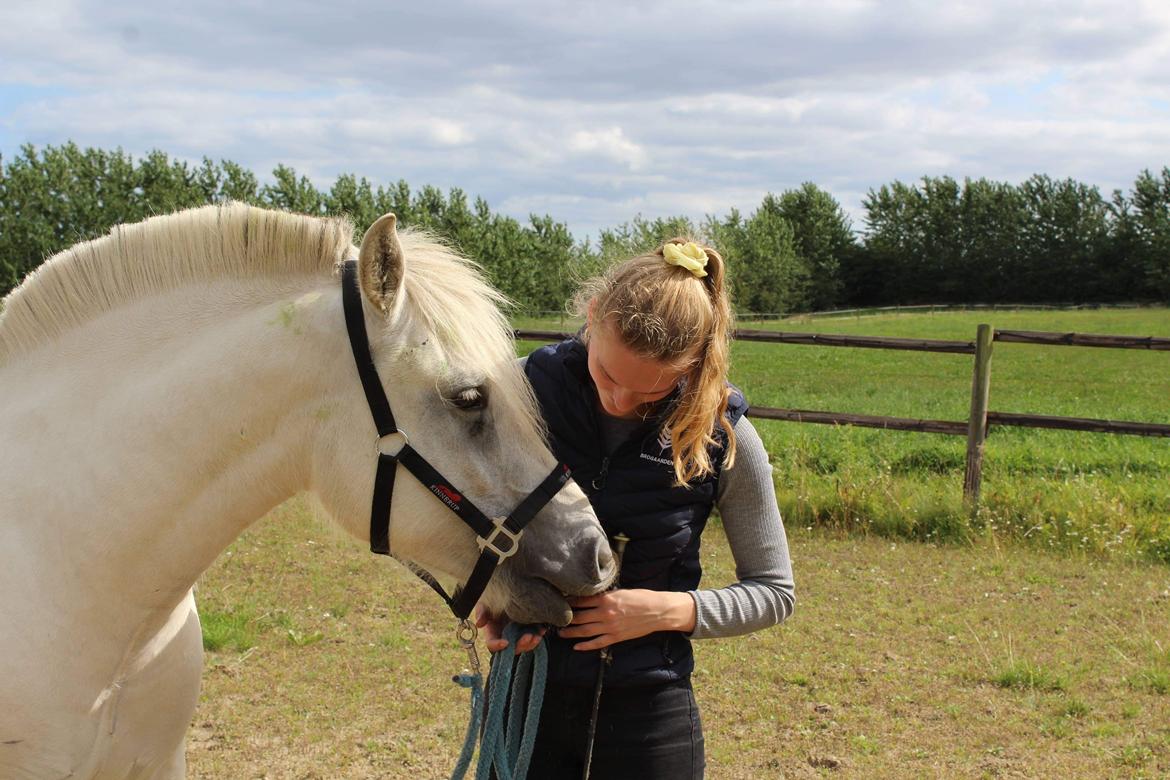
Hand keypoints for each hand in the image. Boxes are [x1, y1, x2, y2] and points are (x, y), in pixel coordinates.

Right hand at [474, 605, 545, 654]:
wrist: (505, 594)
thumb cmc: (492, 600)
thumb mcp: (485, 604)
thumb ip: (481, 612)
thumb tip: (479, 623)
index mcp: (492, 633)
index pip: (492, 645)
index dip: (497, 646)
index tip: (505, 642)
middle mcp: (504, 637)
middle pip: (511, 649)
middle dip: (520, 645)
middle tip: (528, 637)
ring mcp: (516, 635)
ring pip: (523, 646)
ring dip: (530, 644)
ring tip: (537, 636)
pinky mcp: (526, 631)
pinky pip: (532, 638)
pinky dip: (537, 635)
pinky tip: (542, 630)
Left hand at [559, 589, 696, 651]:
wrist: (658, 611)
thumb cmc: (641, 598)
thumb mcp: (621, 591)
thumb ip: (605, 596)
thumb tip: (590, 597)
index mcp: (606, 599)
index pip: (581, 600)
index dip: (568, 602)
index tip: (559, 602)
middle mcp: (605, 613)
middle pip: (579, 617)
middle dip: (565, 619)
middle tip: (553, 620)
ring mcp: (610, 627)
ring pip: (585, 631)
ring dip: (571, 633)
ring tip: (560, 633)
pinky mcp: (616, 637)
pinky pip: (597, 643)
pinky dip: (586, 646)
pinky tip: (576, 647)